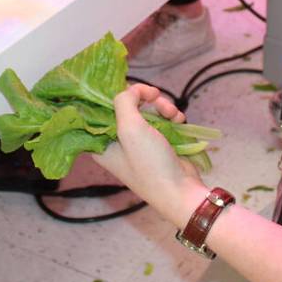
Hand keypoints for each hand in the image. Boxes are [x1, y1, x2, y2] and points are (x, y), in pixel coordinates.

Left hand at [94, 83, 208, 226]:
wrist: (180, 191)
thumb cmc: (149, 163)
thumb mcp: (130, 128)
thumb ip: (124, 101)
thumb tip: (132, 90)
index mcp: (102, 141)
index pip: (100, 108)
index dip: (115, 94)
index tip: (131, 90)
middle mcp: (117, 141)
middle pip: (127, 106)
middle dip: (145, 99)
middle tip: (156, 97)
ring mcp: (139, 142)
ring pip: (147, 111)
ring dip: (162, 107)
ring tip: (173, 115)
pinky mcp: (158, 143)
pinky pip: (161, 121)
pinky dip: (171, 117)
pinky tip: (179, 121)